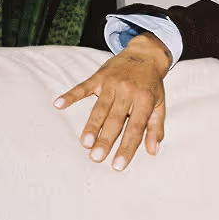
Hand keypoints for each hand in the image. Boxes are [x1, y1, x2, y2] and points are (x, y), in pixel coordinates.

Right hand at [53, 32, 172, 170]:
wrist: (145, 54)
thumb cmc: (151, 85)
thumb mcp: (159, 104)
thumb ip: (156, 128)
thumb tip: (153, 151)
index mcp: (144, 100)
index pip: (135, 128)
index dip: (126, 147)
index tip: (118, 165)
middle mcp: (128, 91)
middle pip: (116, 119)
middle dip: (106, 140)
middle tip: (96, 158)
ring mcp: (112, 83)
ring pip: (100, 107)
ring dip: (92, 125)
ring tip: (85, 143)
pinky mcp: (99, 76)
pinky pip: (83, 86)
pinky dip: (71, 95)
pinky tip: (59, 104)